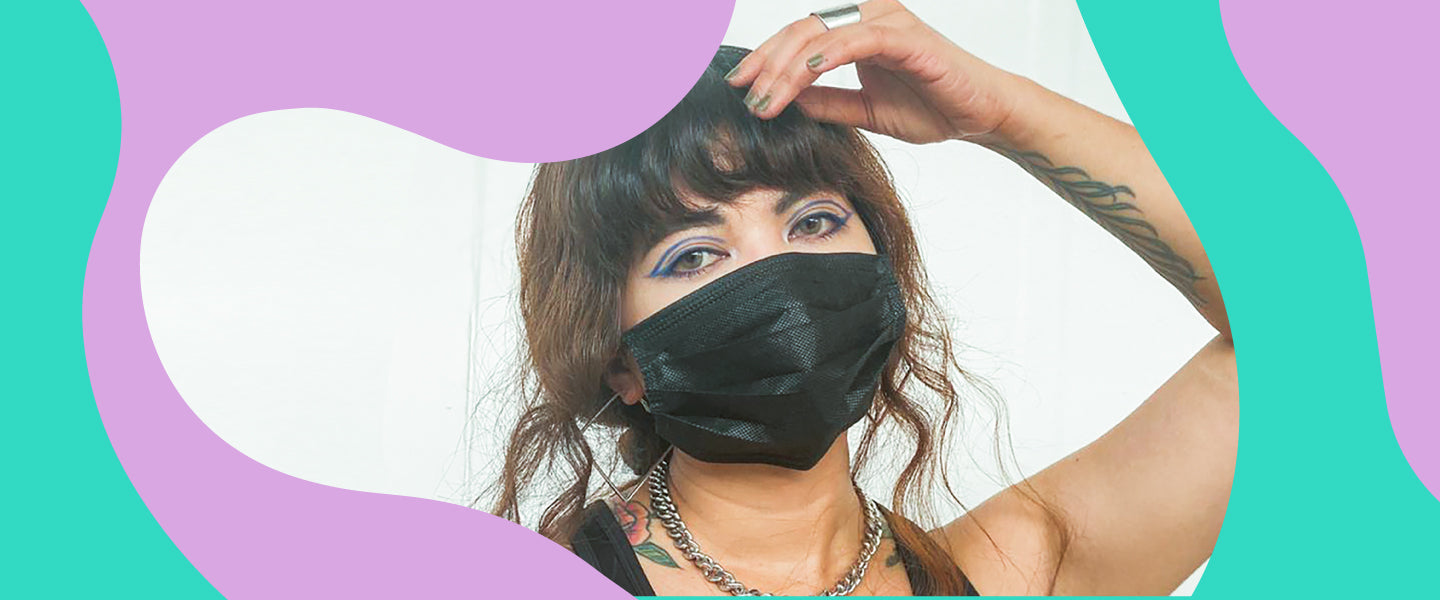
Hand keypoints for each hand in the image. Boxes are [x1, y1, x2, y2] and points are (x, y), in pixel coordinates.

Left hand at [726, 0, 1020, 144]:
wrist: (980, 115)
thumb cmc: (931, 106)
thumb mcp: (863, 111)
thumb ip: (827, 103)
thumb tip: (785, 101)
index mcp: (856, 29)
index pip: (799, 36)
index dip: (765, 60)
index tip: (740, 86)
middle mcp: (868, 16)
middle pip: (801, 30)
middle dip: (766, 65)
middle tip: (746, 96)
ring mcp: (887, 22)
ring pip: (821, 33)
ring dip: (787, 67)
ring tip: (766, 98)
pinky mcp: (906, 37)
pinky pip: (858, 38)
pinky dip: (829, 53)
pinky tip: (806, 73)